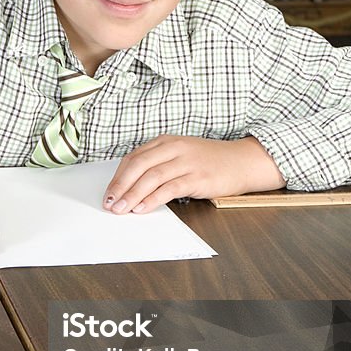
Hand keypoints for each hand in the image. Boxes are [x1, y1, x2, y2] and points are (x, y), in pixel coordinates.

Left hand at [103, 135, 285, 214]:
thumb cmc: (210, 161)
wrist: (243, 161)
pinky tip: (142, 208)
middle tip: (109, 202)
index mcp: (166, 142)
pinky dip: (153, 199)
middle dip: (120, 186)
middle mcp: (174, 148)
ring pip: (151, 177)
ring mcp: (186, 162)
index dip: (118, 176)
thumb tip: (132, 186)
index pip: (134, 158)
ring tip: (121, 209)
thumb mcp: (181, 156)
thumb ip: (159, 165)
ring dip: (132, 195)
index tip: (108, 192)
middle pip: (138, 166)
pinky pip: (170, 188)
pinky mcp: (198, 177)